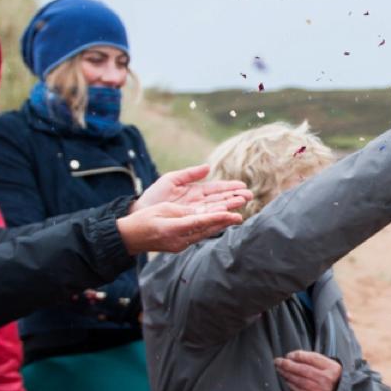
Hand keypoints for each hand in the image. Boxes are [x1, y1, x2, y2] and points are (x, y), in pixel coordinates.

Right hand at [118, 197, 249, 254]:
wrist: (129, 238)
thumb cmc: (143, 219)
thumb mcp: (163, 210)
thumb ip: (183, 211)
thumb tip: (201, 211)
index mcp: (173, 229)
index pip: (199, 222)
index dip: (217, 218)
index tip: (231, 214)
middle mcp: (179, 240)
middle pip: (206, 230)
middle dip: (223, 222)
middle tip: (240, 216)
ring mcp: (179, 245)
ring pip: (203, 234)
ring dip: (219, 226)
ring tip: (234, 219)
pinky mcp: (179, 246)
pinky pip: (198, 236)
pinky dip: (209, 229)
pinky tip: (218, 225)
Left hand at [134, 163, 252, 213]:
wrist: (140, 212)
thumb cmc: (154, 196)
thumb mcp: (171, 180)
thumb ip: (189, 174)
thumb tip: (208, 167)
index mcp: (195, 192)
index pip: (216, 189)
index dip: (229, 187)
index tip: (242, 186)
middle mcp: (198, 204)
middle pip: (220, 200)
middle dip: (234, 197)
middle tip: (249, 195)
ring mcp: (195, 213)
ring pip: (216, 209)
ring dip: (229, 206)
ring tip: (242, 203)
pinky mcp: (190, 222)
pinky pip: (206, 219)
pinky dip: (217, 217)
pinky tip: (227, 214)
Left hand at [275, 349, 342, 390]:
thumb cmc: (333, 377)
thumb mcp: (329, 365)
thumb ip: (314, 360)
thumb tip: (293, 357)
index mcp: (331, 367)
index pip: (311, 358)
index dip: (297, 355)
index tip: (288, 355)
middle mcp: (327, 379)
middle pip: (303, 369)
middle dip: (287, 364)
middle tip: (277, 361)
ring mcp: (321, 390)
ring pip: (299, 380)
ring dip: (286, 374)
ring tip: (279, 370)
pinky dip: (291, 385)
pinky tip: (285, 380)